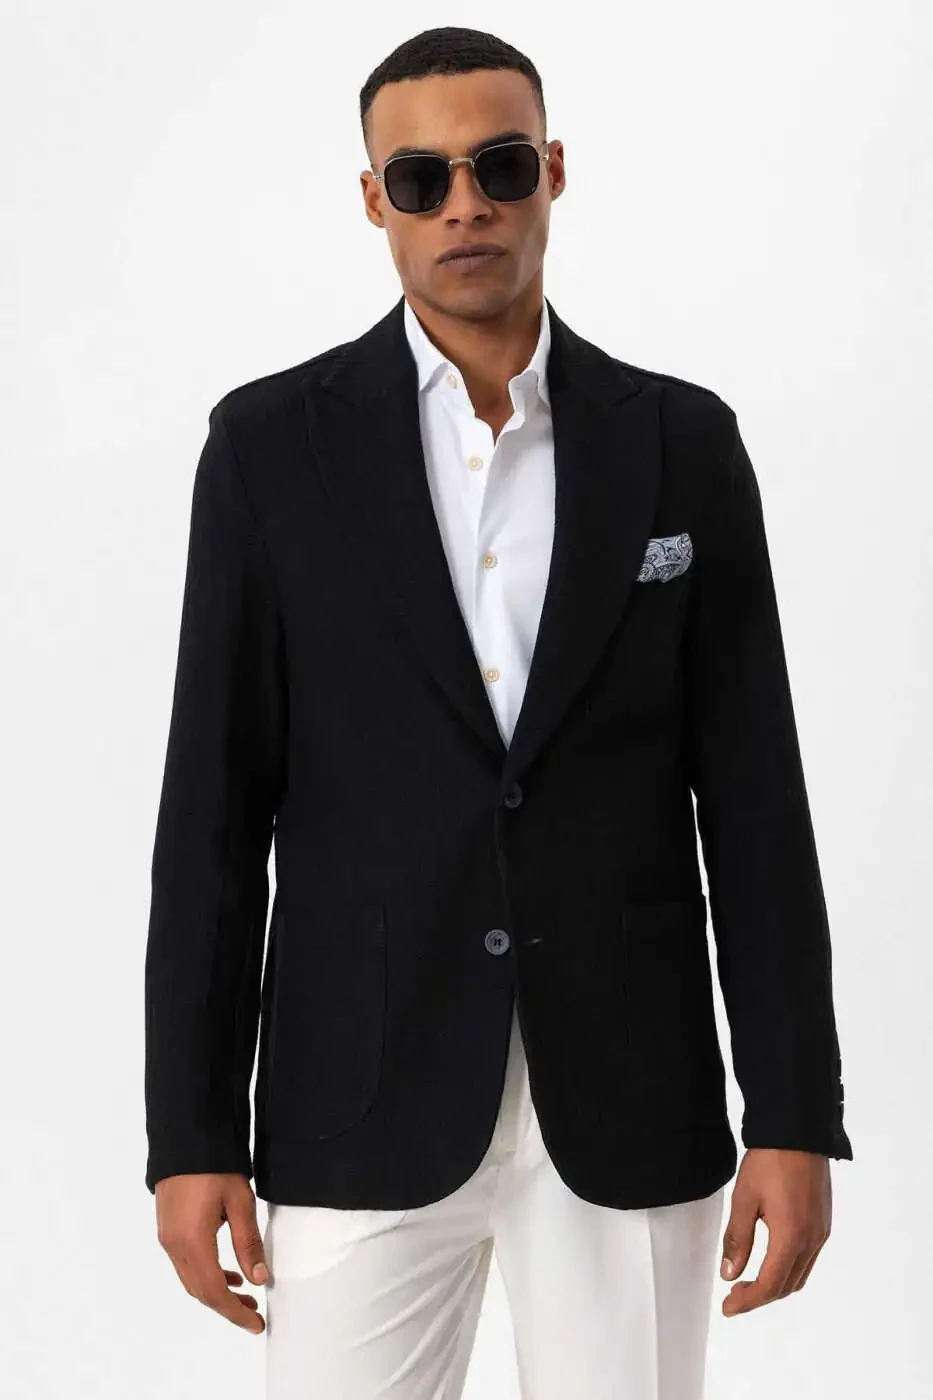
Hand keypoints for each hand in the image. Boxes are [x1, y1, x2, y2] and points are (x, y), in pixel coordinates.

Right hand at [155, 1172, 268, 1333]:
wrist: (185, 1138)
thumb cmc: (215, 1167)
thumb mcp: (240, 1202)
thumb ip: (248, 1243)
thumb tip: (258, 1279)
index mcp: (192, 1242)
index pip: (214, 1292)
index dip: (235, 1312)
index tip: (256, 1324)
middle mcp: (174, 1246)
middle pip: (200, 1291)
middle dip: (228, 1306)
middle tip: (255, 1314)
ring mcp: (167, 1238)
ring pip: (191, 1279)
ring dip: (217, 1291)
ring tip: (245, 1294)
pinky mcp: (167, 1229)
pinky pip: (186, 1264)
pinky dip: (206, 1274)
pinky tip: (226, 1271)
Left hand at [719, 1148, 830, 1315]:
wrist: (799, 1131)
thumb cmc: (770, 1161)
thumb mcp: (744, 1199)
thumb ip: (737, 1239)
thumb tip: (730, 1273)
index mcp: (791, 1238)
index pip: (769, 1285)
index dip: (747, 1301)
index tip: (728, 1308)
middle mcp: (811, 1241)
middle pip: (787, 1286)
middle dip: (760, 1296)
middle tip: (734, 1294)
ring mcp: (821, 1232)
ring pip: (800, 1275)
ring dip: (776, 1284)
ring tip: (749, 1280)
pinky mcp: (823, 1222)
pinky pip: (808, 1258)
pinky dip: (788, 1269)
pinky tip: (771, 1259)